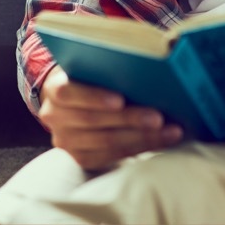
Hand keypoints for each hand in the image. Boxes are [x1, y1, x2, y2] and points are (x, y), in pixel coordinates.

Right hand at [38, 66, 183, 171]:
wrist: (72, 101)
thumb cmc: (89, 78)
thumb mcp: (89, 68)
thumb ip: (106, 67)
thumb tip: (145, 66)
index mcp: (54, 89)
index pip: (68, 93)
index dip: (94, 97)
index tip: (120, 99)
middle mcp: (55, 117)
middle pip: (92, 121)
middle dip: (129, 119)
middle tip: (158, 118)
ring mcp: (66, 141)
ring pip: (106, 143)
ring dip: (142, 137)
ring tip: (169, 131)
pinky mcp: (81, 158)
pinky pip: (113, 156)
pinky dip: (141, 148)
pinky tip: (162, 141)